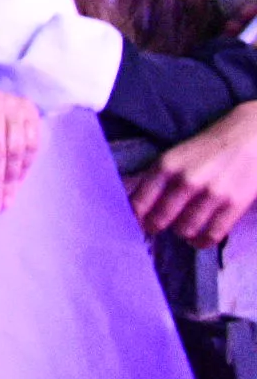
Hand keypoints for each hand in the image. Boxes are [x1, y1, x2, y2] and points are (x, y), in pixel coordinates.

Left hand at [129, 102, 256, 247]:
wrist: (250, 136)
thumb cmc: (209, 146)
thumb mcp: (175, 155)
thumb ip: (156, 177)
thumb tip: (133, 199)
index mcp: (166, 165)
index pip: (139, 202)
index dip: (135, 218)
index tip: (136, 223)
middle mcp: (186, 180)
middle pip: (160, 220)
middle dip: (155, 227)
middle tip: (157, 228)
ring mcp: (211, 194)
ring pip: (185, 230)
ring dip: (181, 233)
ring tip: (183, 229)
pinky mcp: (234, 204)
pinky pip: (212, 235)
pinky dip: (202, 242)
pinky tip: (199, 239)